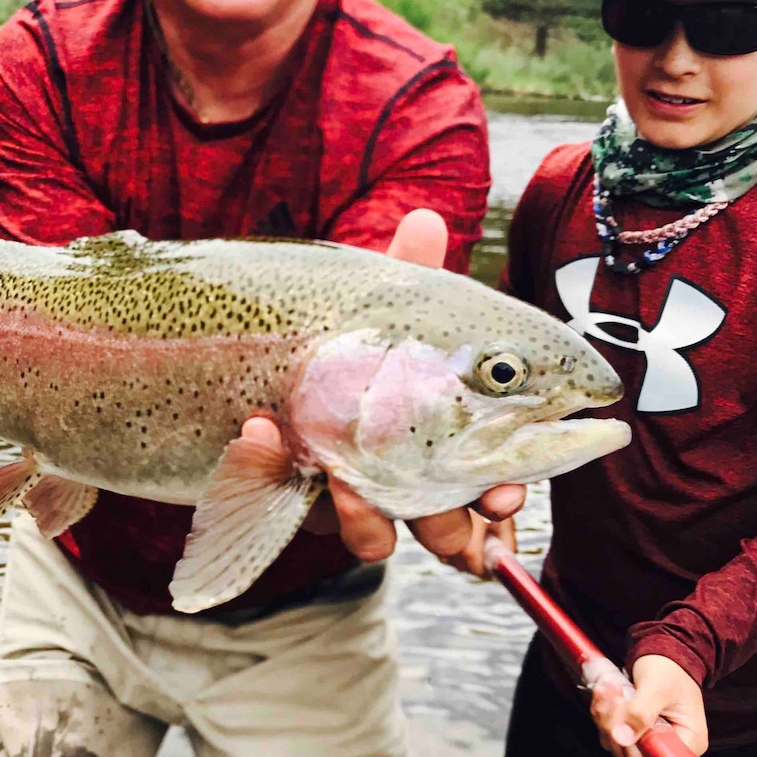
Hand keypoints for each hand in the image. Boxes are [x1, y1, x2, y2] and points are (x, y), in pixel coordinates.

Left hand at [241, 207, 526, 564]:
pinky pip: (294, 514)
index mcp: (445, 432)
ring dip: (368, 522)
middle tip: (450, 528)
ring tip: (347, 488)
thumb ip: (404, 268)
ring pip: (374, 537)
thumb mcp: (378, 297)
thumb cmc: (346, 327)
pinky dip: (275, 473)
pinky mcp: (293, 499)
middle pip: (446, 524)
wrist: (253, 351)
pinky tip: (262, 436)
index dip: (501, 493)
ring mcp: (349, 491)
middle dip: (454, 532)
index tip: (502, 496)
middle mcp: (405, 473)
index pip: (489, 476)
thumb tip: (423, 219)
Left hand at [590, 653, 708, 756]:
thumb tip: (622, 738)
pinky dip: (603, 714)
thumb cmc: (669, 668)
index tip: (623, 730)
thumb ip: (641, 713)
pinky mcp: (633, 731)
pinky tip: (605, 693)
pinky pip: (611, 732)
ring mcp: (649, 740)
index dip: (637, 756)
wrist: (664, 650)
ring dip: (606, 719)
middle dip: (615, 730)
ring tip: (608, 689)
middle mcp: (669, 746)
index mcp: (688, 741)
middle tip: (613, 698)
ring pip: (617, 746)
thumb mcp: (658, 687)